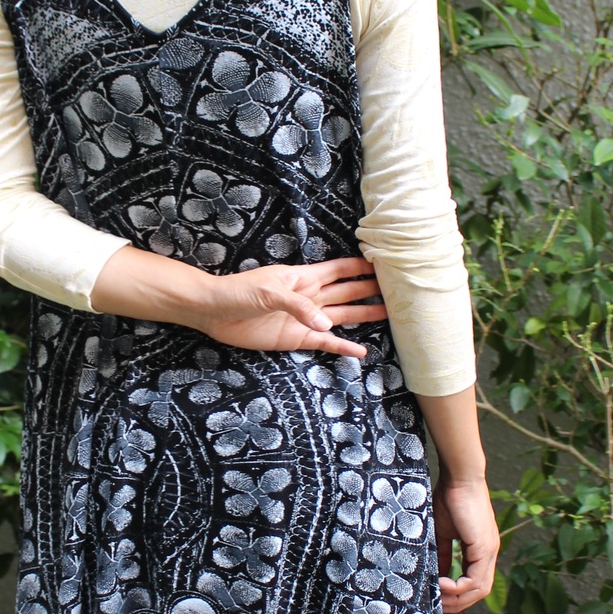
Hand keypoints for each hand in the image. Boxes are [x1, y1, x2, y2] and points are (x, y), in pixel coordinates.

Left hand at [198, 256, 386, 359]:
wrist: (214, 312)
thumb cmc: (239, 292)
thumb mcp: (269, 292)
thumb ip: (299, 305)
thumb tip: (328, 324)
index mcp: (304, 278)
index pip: (339, 269)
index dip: (360, 266)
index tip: (385, 263)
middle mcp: (309, 297)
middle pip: (346, 292)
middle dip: (369, 290)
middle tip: (397, 290)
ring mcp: (304, 318)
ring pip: (341, 316)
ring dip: (363, 316)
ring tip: (389, 315)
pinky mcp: (296, 338)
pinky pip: (324, 342)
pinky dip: (342, 346)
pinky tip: (360, 350)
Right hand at [432, 471, 498, 613]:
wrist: (459, 478)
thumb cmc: (449, 498)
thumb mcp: (442, 533)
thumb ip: (442, 554)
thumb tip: (435, 574)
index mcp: (481, 550)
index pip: (474, 583)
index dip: (457, 595)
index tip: (437, 597)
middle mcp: (489, 554)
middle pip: (479, 592)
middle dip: (457, 603)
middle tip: (436, 604)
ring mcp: (489, 551)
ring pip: (479, 590)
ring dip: (457, 598)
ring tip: (437, 595)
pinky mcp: (484, 547)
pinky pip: (476, 579)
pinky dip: (458, 587)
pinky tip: (441, 583)